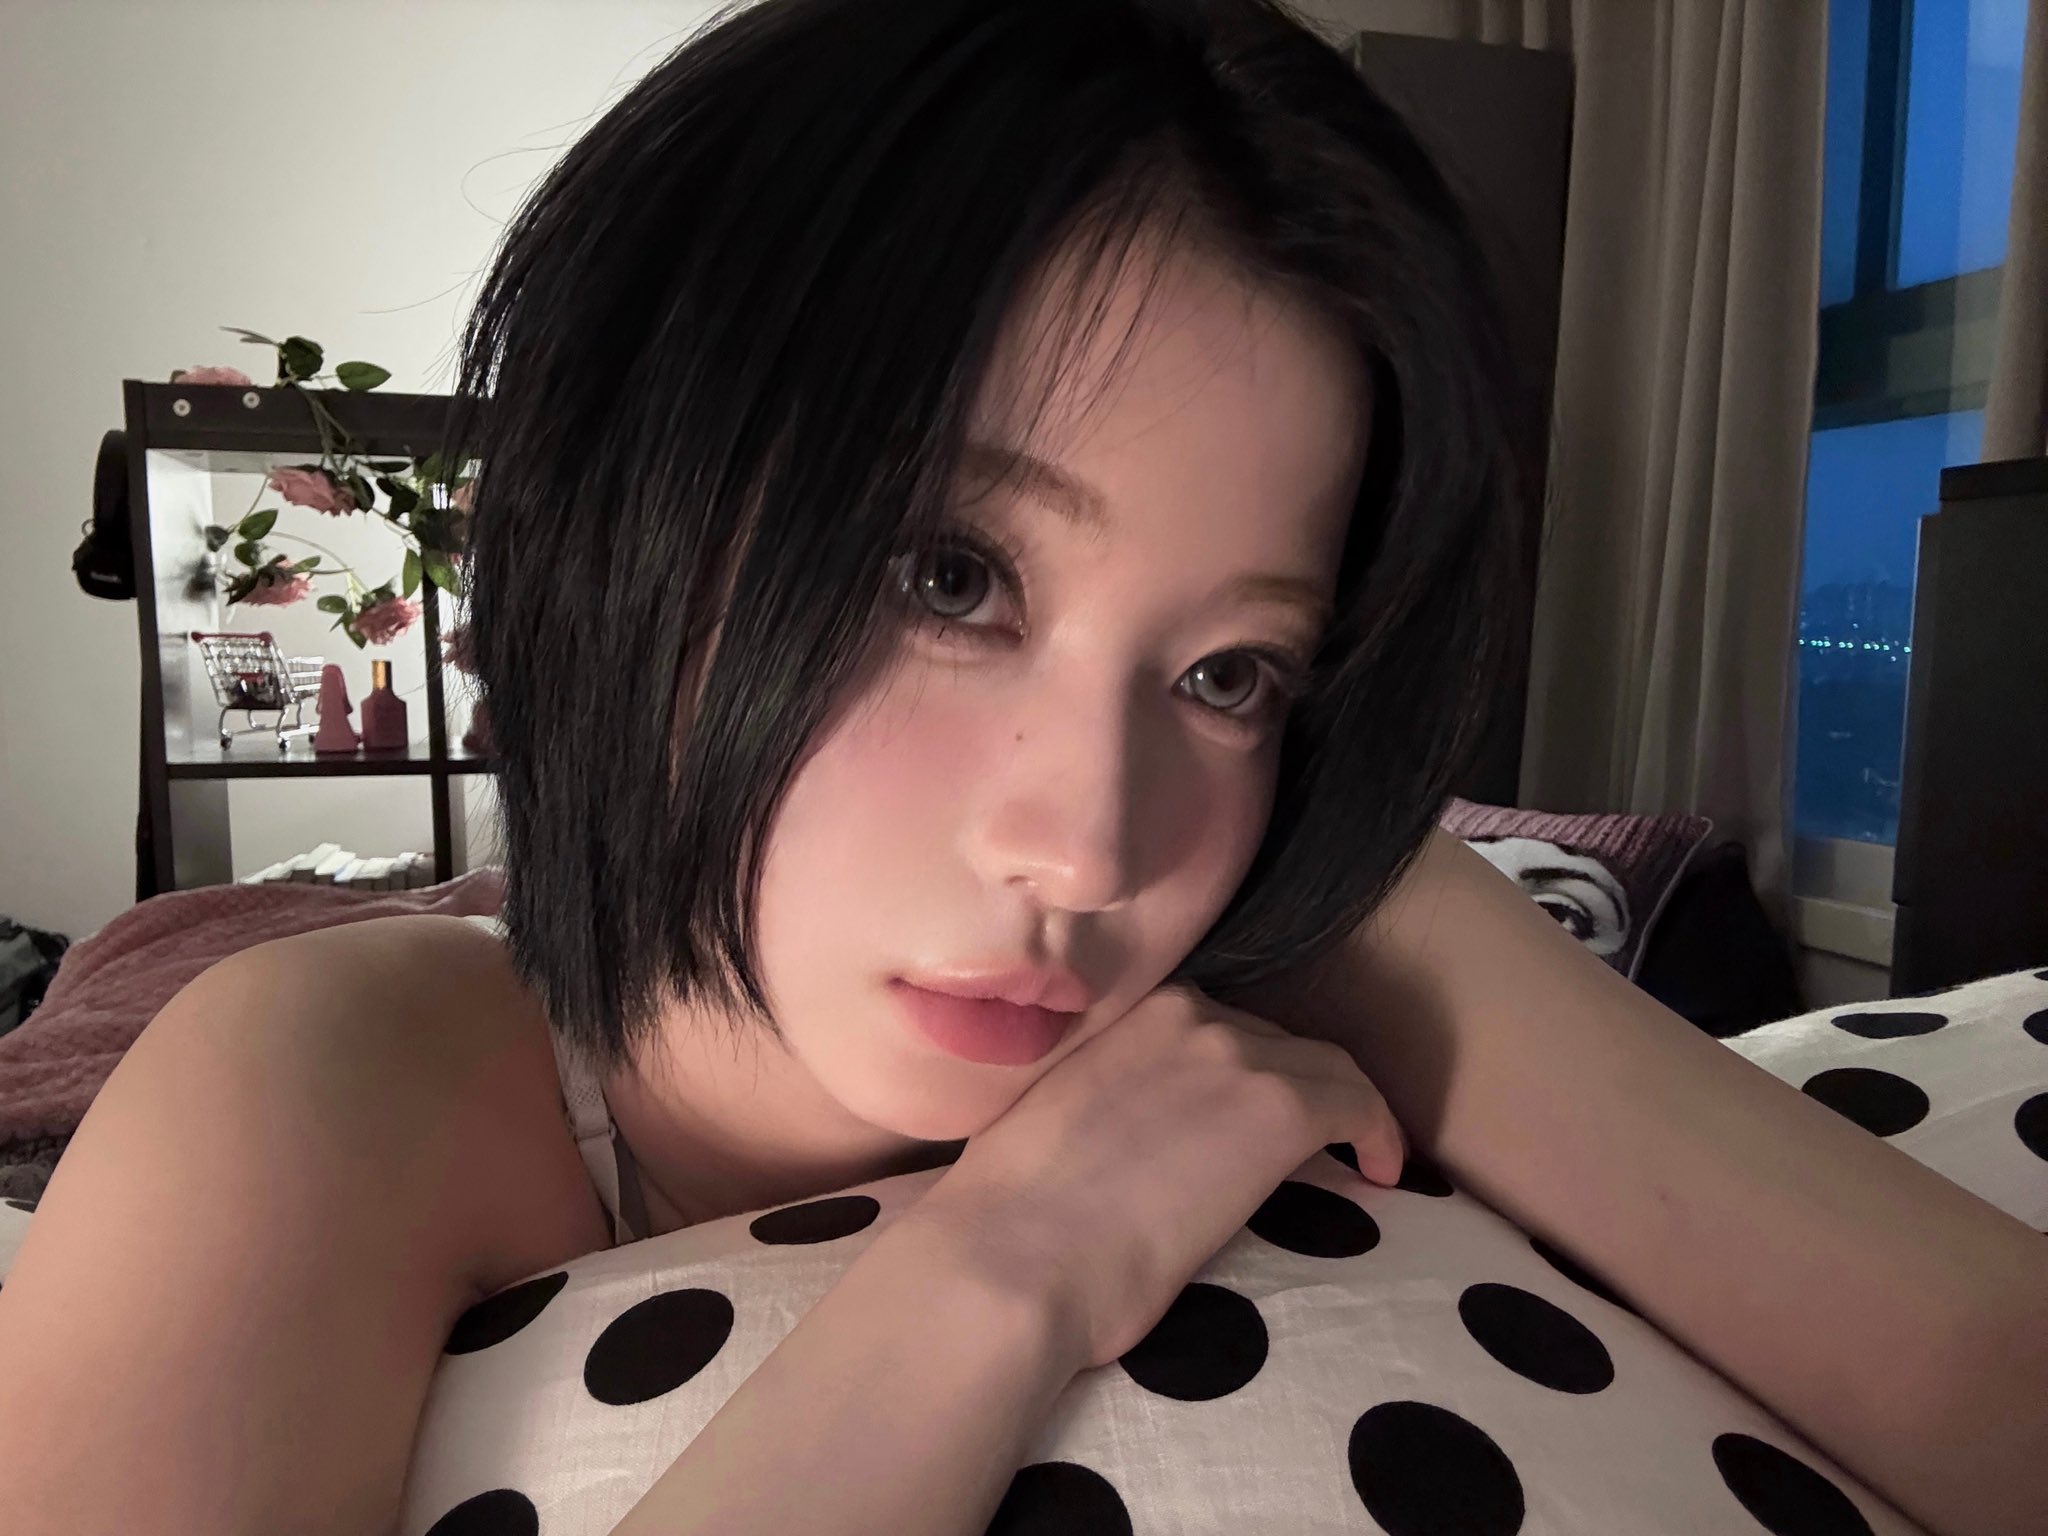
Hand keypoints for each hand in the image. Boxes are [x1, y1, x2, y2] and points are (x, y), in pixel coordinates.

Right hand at [911, 982, 1406, 1370]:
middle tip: (1310, 1146)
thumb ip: (1106, 1097)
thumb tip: (1133, 1135)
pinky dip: (1378, 1133)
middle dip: (1297, 1088)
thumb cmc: (1007, 1214)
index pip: (1217, 1024)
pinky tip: (1382, 1173)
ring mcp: (1233, 1055)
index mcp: (1127, 1011)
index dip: (1248, 1070)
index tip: (1251, 1115)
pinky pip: (1356, 1105)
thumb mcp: (1053, 1115)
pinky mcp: (1276, 1111)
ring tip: (1358, 1157)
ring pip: (1325, 1066)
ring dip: (1343, 1109)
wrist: (1010, 1256)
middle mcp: (1187, 1013)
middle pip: (1276, 1041)